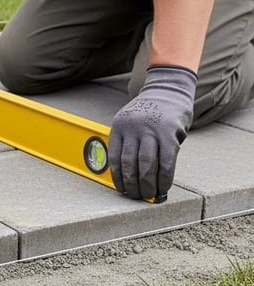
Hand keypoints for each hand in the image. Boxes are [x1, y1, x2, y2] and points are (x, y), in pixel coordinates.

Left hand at [108, 65, 195, 200]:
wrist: (168, 89)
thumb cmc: (148, 112)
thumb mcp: (130, 123)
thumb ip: (128, 144)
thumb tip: (128, 176)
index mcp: (119, 127)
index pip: (115, 158)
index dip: (118, 178)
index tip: (122, 190)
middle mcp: (133, 128)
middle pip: (130, 164)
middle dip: (132, 184)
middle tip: (136, 196)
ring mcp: (152, 130)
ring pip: (146, 164)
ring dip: (147, 184)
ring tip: (149, 195)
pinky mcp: (170, 133)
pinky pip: (166, 161)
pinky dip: (165, 177)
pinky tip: (163, 187)